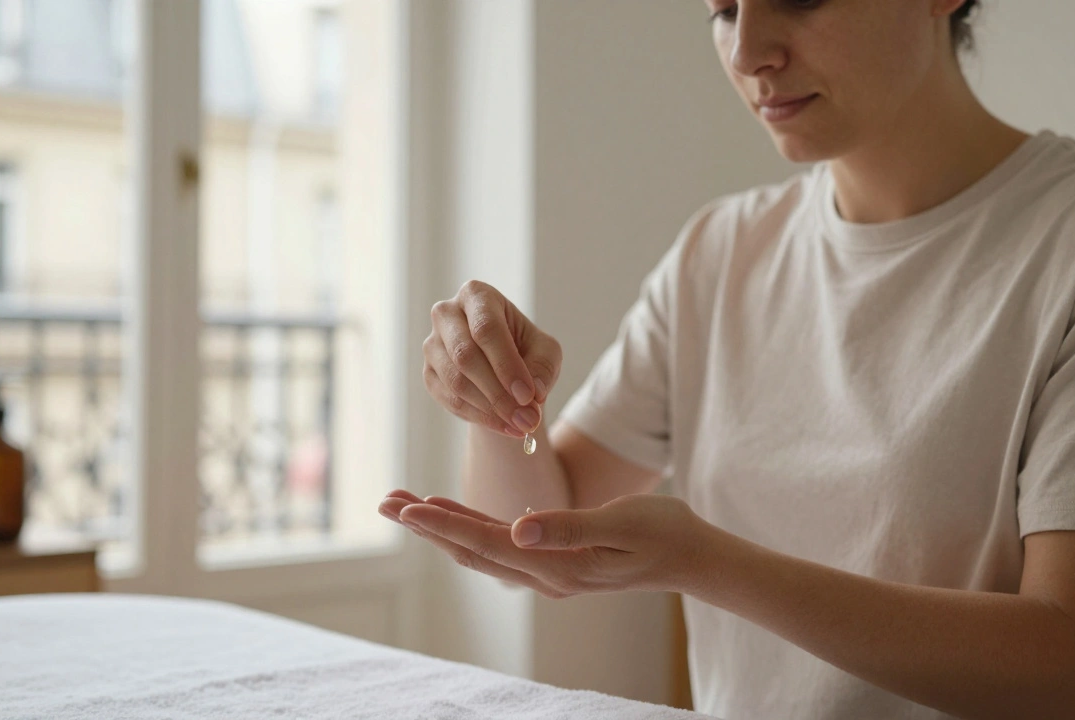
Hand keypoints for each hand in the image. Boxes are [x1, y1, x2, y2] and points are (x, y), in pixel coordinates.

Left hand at [378, 489, 714, 597]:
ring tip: (404, 503)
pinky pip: (499, 545)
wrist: (690, 556)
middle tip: (384, 501)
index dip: (445, 523)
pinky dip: (469, 526)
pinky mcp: (554, 559)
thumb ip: (568, 528)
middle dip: (426, 525)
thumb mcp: (620, 523)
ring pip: (480, 548)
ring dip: (441, 525)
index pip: (487, 543)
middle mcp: (544, 575)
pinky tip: (452, 512)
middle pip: (470, 549)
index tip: (406, 508)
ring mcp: (548, 570)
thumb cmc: (661, 533)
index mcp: (557, 567)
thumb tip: (517, 529)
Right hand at [423, 280, 561, 437]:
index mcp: (477, 295)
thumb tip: (533, 394)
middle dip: (499, 393)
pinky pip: (450, 399)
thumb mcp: (546, 351)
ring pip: (456, 381)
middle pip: (465, 355)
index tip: (529, 396)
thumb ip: (543, 367)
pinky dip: (480, 417)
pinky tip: (505, 426)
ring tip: (521, 425)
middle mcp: (447, 314)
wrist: (503, 367)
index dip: (507, 364)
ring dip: (491, 409)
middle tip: (527, 420)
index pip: (486, 328)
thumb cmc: (526, 349)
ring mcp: (432, 344)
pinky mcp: (429, 373)